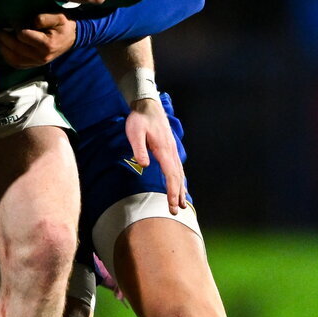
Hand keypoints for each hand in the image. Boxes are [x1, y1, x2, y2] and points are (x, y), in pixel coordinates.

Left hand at [0, 14, 75, 67]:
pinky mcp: (32, 65)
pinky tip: (3, 46)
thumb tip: (32, 22)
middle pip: (15, 47)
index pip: (23, 36)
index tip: (12, 19)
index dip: (15, 26)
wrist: (70, 39)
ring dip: (2, 47)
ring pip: (13, 58)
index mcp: (46, 45)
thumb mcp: (59, 17)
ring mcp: (36, 63)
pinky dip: (6, 55)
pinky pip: (15, 63)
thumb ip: (45, 18)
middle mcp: (40, 56)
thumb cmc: (63, 27)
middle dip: (3, 37)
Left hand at [125, 98, 187, 214]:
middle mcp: (171, 152)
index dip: (172, 191)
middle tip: (176, 210)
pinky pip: (177, 168)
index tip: (173, 204)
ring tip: (182, 204)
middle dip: (178, 195)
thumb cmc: (139, 120)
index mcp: (164, 150)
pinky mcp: (170, 149)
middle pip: (177, 177)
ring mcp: (172, 151)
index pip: (171, 174)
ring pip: (179, 173)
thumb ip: (139, 149)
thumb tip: (145, 165)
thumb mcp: (135, 133)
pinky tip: (180, 186)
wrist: (147, 106)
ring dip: (181, 189)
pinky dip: (180, 180)